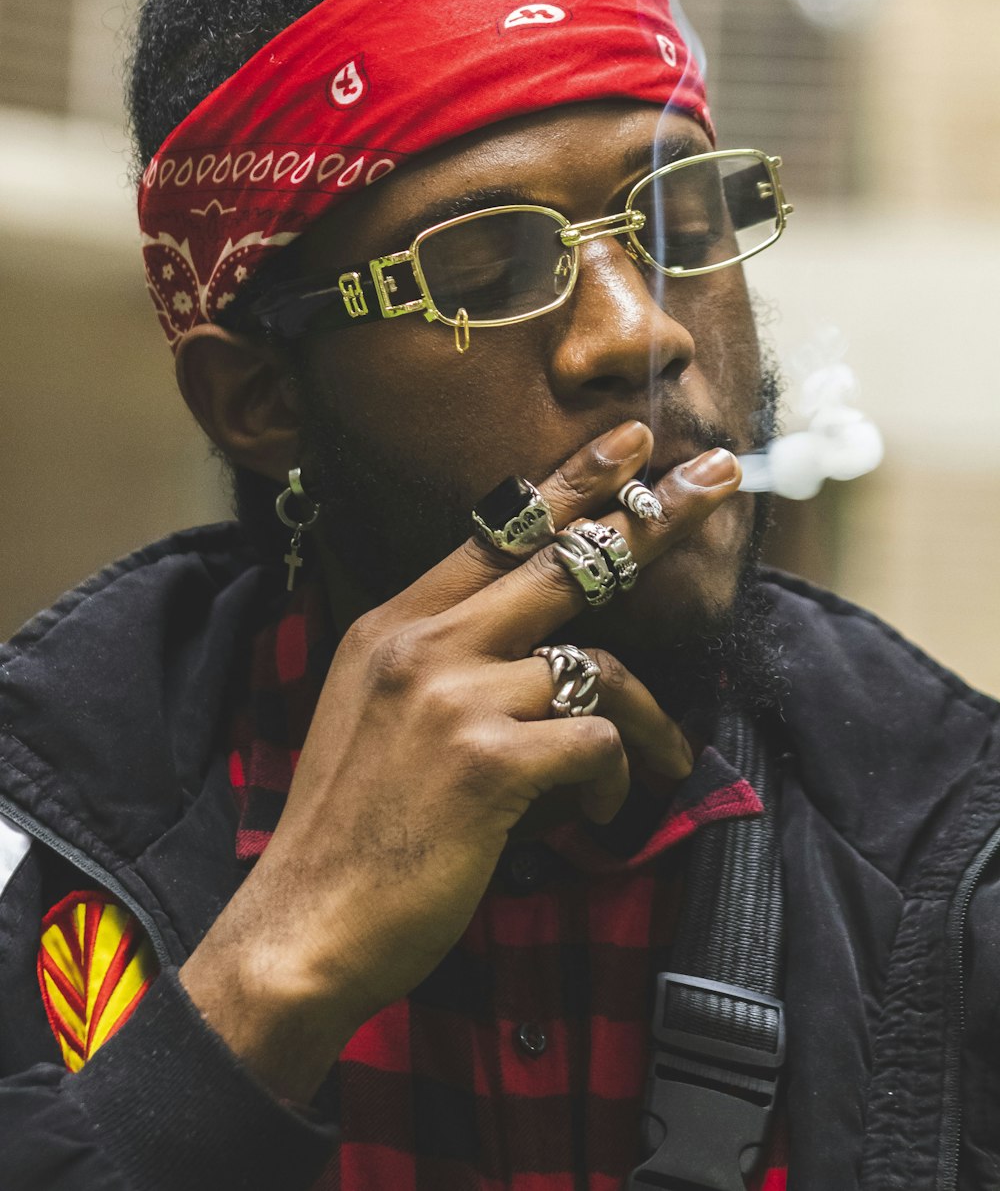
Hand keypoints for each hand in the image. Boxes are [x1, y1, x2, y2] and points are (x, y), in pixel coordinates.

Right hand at [180, 423, 740, 1101]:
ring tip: (663, 758)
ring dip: (645, 718)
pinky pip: (597, 743)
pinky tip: (593, 810)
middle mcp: (424, 642)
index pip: (498, 534)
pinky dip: (612, 779)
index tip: (629, 444)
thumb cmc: (349, 830)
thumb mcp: (373, 715)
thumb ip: (440, 664)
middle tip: (717, 481)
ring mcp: (456, 696)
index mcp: (394, 625)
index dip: (571, 484)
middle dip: (651, 516)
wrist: (304, 924)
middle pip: (563, 559)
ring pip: (598, 666)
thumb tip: (534, 654)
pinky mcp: (491, 760)